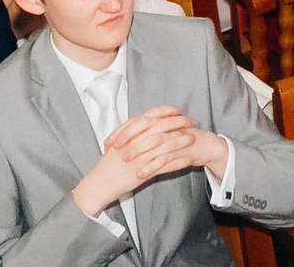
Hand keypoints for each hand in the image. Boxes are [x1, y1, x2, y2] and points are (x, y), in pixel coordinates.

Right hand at [78, 107, 202, 214]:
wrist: (100, 183)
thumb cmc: (108, 164)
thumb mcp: (118, 142)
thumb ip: (131, 132)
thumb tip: (145, 122)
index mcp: (129, 134)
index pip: (150, 117)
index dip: (165, 112)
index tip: (177, 110)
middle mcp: (135, 143)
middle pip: (161, 128)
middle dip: (178, 123)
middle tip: (191, 121)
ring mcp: (140, 158)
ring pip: (165, 146)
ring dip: (181, 141)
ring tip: (194, 138)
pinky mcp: (144, 172)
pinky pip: (166, 166)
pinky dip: (179, 162)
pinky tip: (189, 159)